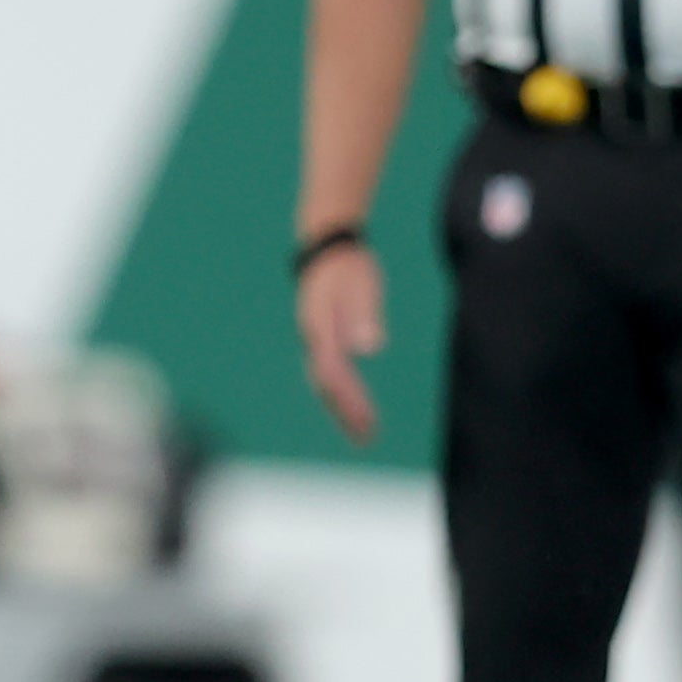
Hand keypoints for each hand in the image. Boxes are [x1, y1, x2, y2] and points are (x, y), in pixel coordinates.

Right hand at [296, 241, 385, 445]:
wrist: (327, 243)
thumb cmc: (348, 264)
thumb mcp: (362, 284)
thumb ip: (364, 315)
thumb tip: (369, 347)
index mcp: (320, 330)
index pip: (334, 375)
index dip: (349, 402)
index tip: (367, 423)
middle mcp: (312, 338)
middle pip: (325, 385)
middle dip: (345, 413)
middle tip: (366, 438)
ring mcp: (314, 337)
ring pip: (324, 380)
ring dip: (342, 406)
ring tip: (364, 430)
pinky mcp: (322, 334)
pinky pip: (329, 370)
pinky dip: (341, 390)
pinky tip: (354, 401)